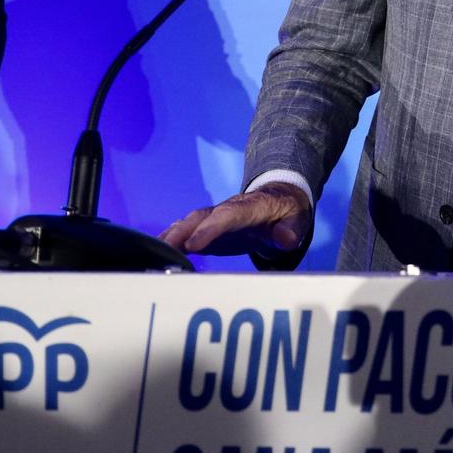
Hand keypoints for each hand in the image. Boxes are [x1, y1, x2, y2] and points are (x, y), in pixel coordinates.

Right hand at [162, 182, 311, 257]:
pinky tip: (158, 250)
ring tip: (154, 252)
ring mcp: (216, 217)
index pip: (228, 215)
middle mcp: (228, 209)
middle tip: (165, 249)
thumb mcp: (298, 219)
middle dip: (183, 231)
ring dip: (172, 235)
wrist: (280, 201)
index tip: (193, 245)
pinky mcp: (210, 227)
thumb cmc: (288, 212)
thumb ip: (292, 230)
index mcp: (251, 207)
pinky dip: (173, 238)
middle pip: (202, 217)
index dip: (210, 229)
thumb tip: (284, 238)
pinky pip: (189, 230)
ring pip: (191, 221)